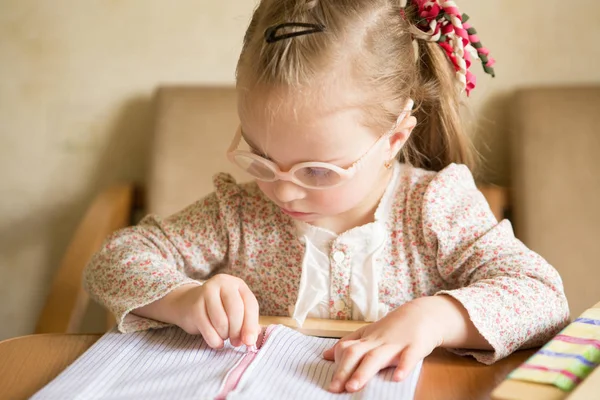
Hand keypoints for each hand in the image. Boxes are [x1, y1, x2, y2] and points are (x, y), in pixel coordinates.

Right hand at [172, 274, 259, 348]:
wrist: (189, 302)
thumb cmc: (219, 307)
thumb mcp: (236, 310)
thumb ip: (247, 322)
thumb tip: (251, 340)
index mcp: (238, 284)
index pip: (250, 304)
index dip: (251, 325)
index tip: (250, 341)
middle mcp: (223, 283)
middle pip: (235, 310)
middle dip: (237, 331)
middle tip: (236, 342)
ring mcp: (207, 292)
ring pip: (221, 321)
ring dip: (224, 335)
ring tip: (224, 336)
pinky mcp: (194, 306)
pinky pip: (207, 329)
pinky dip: (214, 340)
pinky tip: (216, 341)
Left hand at [322, 300, 442, 392]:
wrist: (423, 314)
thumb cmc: (394, 328)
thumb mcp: (369, 333)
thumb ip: (349, 344)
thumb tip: (326, 355)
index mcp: (367, 339)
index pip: (346, 349)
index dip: (337, 365)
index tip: (330, 383)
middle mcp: (378, 341)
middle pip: (356, 354)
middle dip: (344, 371)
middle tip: (334, 388)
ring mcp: (396, 343)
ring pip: (377, 357)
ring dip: (363, 372)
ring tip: (352, 387)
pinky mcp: (415, 346)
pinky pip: (409, 356)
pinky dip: (404, 366)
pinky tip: (398, 378)